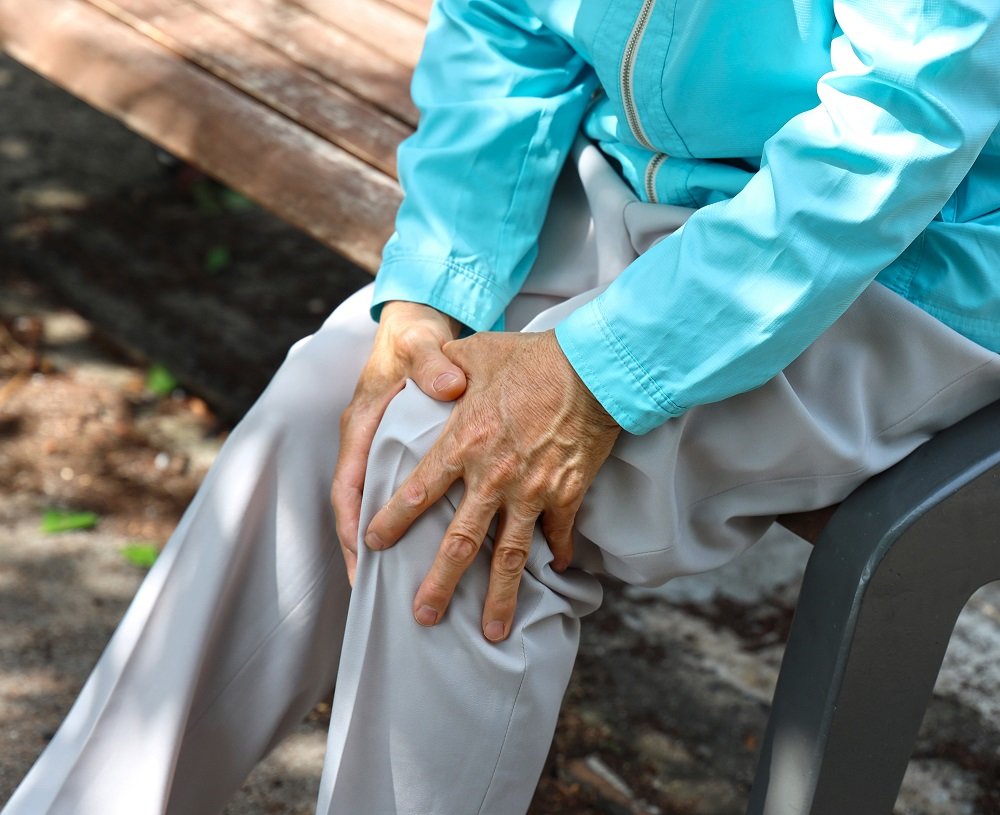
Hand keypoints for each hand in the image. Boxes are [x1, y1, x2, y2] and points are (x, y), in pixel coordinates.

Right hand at [331, 301, 465, 582]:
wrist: (414, 326)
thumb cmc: (413, 337)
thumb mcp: (420, 343)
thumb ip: (433, 363)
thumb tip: (450, 386)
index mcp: (361, 424)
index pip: (347, 481)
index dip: (352, 520)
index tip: (362, 552)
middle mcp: (364, 444)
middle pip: (353, 507)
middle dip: (358, 550)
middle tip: (370, 591)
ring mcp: (377, 452)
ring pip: (371, 507)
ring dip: (378, 546)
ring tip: (389, 587)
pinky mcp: (394, 454)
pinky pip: (391, 496)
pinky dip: (400, 526)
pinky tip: (419, 551)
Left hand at [364, 329, 620, 641]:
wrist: (593, 366)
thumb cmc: (531, 357)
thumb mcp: (476, 351)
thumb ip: (442, 366)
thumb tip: (426, 372)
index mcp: (462, 443)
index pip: (417, 491)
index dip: (392, 520)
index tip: (373, 544)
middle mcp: (492, 477)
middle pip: (459, 543)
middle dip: (439, 584)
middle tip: (422, 615)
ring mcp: (532, 491)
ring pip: (510, 557)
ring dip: (499, 597)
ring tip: (491, 632)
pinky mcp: (568, 494)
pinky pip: (560, 535)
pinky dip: (559, 555)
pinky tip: (558, 572)